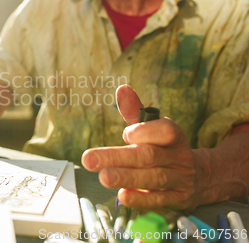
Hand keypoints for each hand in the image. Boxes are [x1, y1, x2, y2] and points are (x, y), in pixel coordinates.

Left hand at [81, 85, 202, 209]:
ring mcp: (179, 179)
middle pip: (149, 156)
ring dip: (126, 178)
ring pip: (153, 178)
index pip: (165, 130)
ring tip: (103, 177)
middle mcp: (177, 157)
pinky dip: (141, 199)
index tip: (125, 134)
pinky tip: (123, 196)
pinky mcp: (177, 199)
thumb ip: (135, 111)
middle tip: (88, 159)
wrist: (200, 177)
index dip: (145, 131)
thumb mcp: (153, 128)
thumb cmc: (164, 148)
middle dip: (117, 157)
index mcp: (173, 136)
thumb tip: (121, 89)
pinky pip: (159, 200)